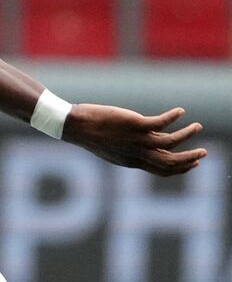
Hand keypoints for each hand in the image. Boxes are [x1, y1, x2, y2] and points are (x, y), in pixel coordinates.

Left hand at [63, 104, 206, 176]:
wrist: (76, 127)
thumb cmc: (93, 136)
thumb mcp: (114, 149)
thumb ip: (133, 149)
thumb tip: (147, 146)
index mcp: (133, 161)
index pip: (161, 170)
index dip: (179, 169)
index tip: (193, 164)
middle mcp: (136, 153)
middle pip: (169, 162)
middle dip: (189, 158)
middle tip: (204, 153)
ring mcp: (136, 140)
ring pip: (169, 142)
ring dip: (186, 135)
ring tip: (197, 126)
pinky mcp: (134, 125)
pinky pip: (160, 123)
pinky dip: (173, 117)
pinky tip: (180, 111)